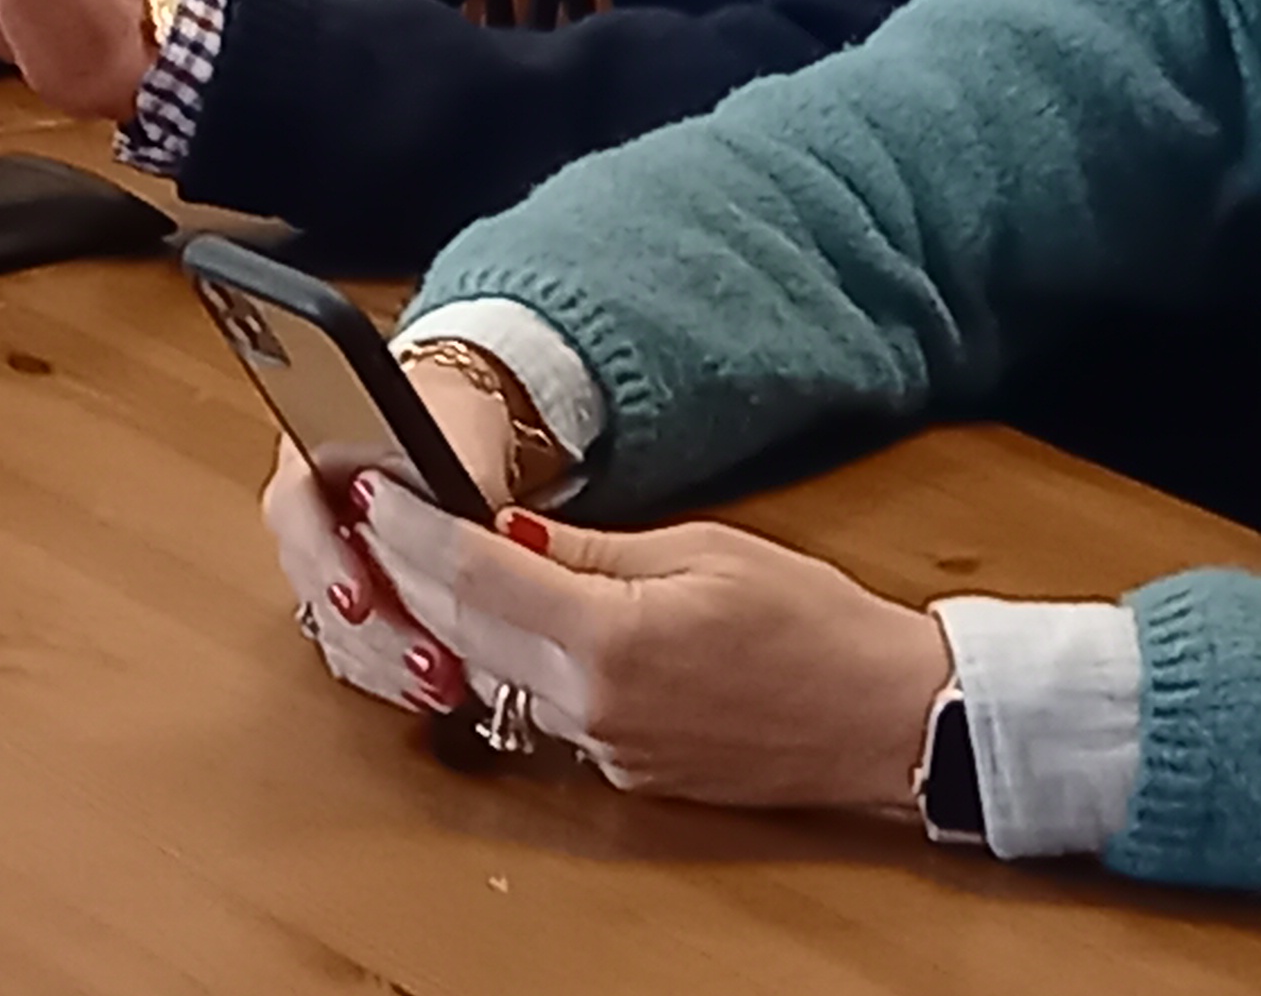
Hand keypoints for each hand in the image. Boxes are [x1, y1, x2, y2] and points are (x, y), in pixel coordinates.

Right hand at [258, 351, 519, 721]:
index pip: (295, 510)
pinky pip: (353, 651)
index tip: (360, 598)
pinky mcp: (350, 604)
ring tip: (440, 683)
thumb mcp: (459, 432)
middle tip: (424, 660)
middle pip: (314, 585)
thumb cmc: (448, 417)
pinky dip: (390, 674)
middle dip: (374, 633)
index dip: (324, 560)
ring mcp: (323, 564)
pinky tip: (430, 688)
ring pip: (333, 628)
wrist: (455, 423)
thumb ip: (462, 477)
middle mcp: (303, 514)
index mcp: (307, 454)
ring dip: (385, 663)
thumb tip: (483, 528)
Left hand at [350, 482, 951, 815]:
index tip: (373, 488)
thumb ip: (590, 550)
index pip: (473, 579)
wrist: (887, 721)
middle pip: (463, 634)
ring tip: (419, 555)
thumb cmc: (813, 622)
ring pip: (492, 677)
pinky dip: (507, 661)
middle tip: (373, 514)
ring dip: (450, 620)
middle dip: (408, 572)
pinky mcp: (624, 771)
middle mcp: (595, 707)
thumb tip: (505, 534)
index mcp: (611, 642)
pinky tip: (499, 617)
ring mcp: (607, 749)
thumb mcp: (699, 550)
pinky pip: (540, 710)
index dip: (412, 530)